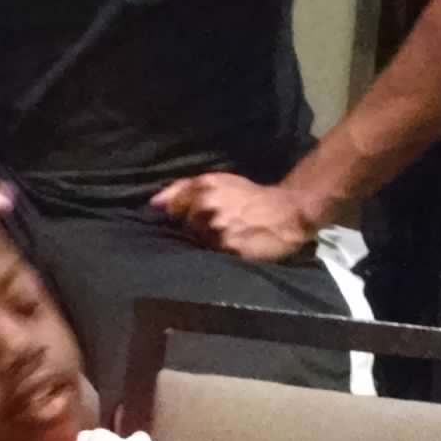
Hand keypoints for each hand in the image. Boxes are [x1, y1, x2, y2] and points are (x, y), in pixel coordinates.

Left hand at [147, 171, 321, 262]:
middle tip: (218, 227)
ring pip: (197, 244)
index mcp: (203, 189)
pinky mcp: (231, 252)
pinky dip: (218, 255)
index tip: (192, 217)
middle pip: (184, 229)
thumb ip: (182, 189)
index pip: (172, 209)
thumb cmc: (249, 196)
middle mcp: (207, 210)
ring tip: (226, 237)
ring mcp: (218, 233)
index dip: (181, 215)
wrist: (287, 212)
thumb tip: (154, 204)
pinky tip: (232, 248)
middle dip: (195, 229)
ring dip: (207, 243)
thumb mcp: (217, 181)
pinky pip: (212, 259)